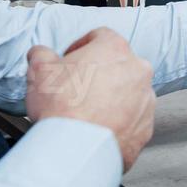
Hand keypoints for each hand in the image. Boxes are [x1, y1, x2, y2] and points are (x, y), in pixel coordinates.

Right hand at [25, 28, 156, 171]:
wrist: (75, 150)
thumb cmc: (61, 107)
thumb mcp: (40, 70)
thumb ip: (41, 54)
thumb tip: (40, 54)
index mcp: (114, 49)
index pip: (100, 37)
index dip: (81, 47)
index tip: (71, 60)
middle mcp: (138, 71)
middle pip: (118, 66)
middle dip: (99, 74)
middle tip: (77, 89)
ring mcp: (145, 100)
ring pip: (129, 93)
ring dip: (112, 99)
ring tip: (87, 113)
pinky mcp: (146, 128)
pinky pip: (133, 121)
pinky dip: (119, 124)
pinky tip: (98, 130)